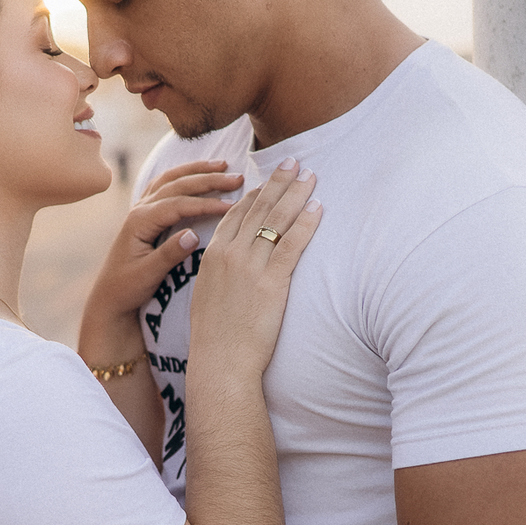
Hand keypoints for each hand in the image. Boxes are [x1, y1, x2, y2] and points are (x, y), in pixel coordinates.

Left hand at [80, 162, 243, 343]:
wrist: (109, 297)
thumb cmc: (127, 289)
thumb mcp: (148, 275)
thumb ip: (170, 254)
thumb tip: (194, 235)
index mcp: (140, 221)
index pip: (178, 204)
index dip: (206, 204)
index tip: (231, 206)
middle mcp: (139, 210)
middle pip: (177, 185)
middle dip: (208, 179)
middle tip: (237, 178)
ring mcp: (141, 210)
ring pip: (170, 180)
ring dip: (196, 171)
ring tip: (222, 165)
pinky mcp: (145, 215)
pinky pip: (165, 186)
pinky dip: (183, 175)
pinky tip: (196, 173)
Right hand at [189, 159, 320, 376]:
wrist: (220, 362)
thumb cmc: (215, 338)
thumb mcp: (207, 297)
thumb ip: (219, 274)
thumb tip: (230, 268)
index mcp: (213, 256)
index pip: (236, 214)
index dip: (255, 194)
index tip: (269, 180)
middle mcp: (230, 255)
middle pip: (259, 209)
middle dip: (279, 183)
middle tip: (294, 161)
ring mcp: (251, 268)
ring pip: (276, 221)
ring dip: (296, 194)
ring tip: (311, 175)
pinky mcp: (272, 283)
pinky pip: (292, 245)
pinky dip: (306, 224)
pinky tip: (318, 208)